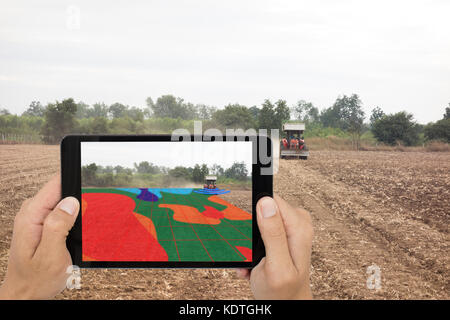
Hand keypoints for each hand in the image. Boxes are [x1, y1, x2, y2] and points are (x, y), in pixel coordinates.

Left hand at [0, 175, 79, 299]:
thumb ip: (58, 226)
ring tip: (73, 237)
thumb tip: (70, 202)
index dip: (74, 185)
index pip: (55, 184)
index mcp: (31, 216)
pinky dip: (72, 222)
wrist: (26, 294)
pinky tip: (71, 237)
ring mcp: (36, 217)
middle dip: (78, 204)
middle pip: (62, 192)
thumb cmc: (36, 280)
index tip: (87, 195)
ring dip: (76, 215)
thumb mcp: (50, 256)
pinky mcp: (43, 223)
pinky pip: (62, 213)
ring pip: (64, 202)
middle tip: (78, 229)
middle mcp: (32, 212)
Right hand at [237, 195, 313, 298]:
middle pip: (264, 210)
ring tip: (252, 263)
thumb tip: (266, 202)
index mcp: (299, 228)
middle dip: (252, 232)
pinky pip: (262, 228)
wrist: (287, 303)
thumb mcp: (275, 265)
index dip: (256, 215)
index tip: (252, 236)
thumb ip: (273, 234)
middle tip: (252, 256)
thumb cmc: (283, 291)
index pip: (271, 200)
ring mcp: (292, 228)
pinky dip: (254, 247)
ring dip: (251, 243)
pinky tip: (254, 263)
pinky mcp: (284, 233)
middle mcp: (298, 224)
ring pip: (260, 220)